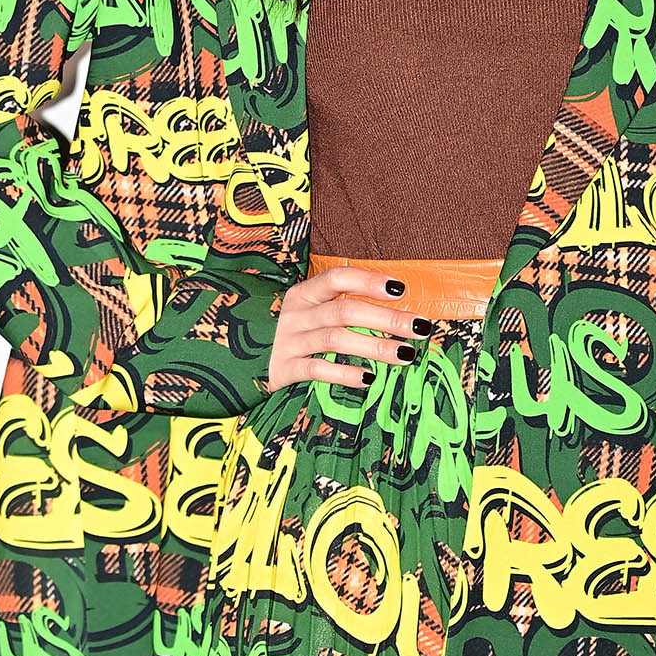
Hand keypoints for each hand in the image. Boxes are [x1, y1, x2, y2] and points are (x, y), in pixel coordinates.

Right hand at [265, 265, 432, 391]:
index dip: (368, 280)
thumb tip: (394, 307)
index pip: (337, 277)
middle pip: (345, 311)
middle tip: (419, 327)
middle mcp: (295, 313)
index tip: (401, 289)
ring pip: (335, 339)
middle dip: (386, 319)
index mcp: (304, 293)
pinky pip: (315, 369)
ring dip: (374, 346)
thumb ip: (341, 306)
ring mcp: (287, 341)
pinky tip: (368, 379)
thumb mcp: (309, 312)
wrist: (235, 358)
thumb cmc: (289, 332)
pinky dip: (343, 373)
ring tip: (405, 354)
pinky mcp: (282, 369)